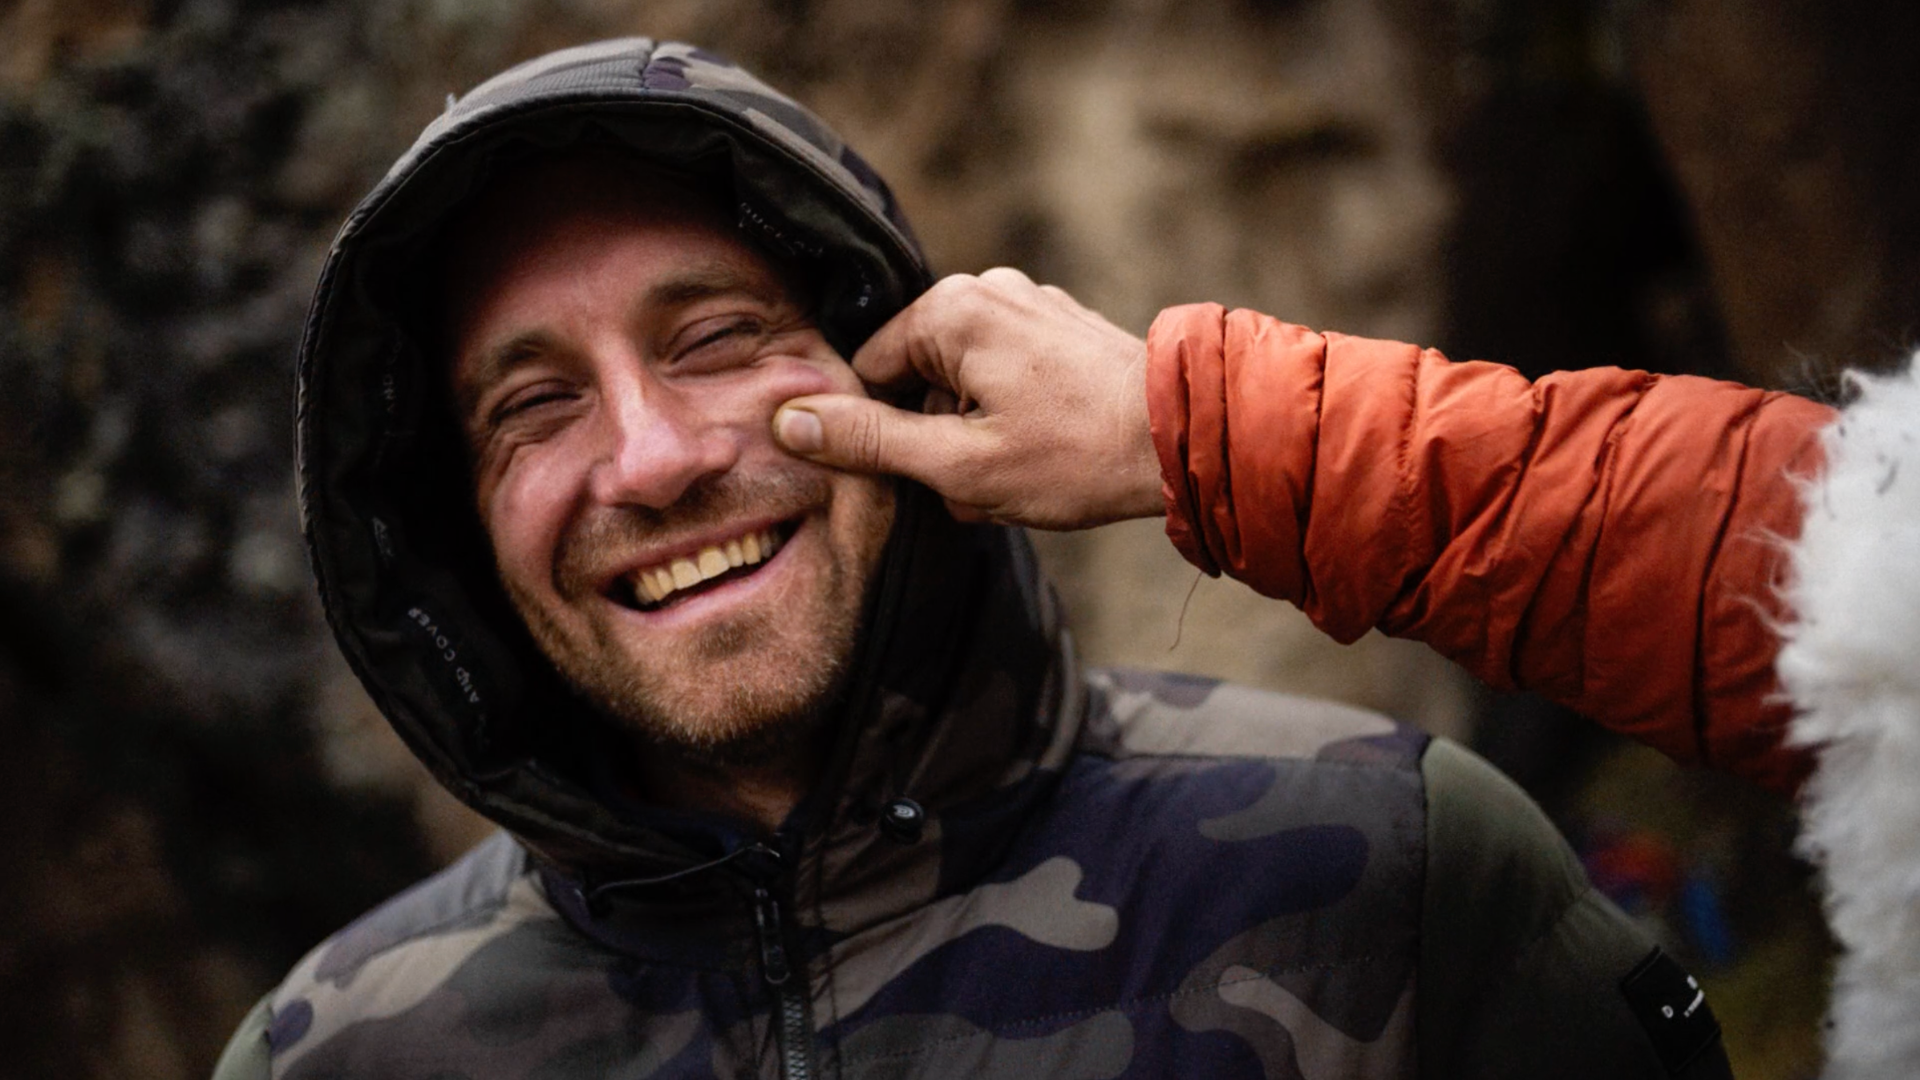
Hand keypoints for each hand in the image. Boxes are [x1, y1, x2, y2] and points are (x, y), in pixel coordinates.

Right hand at [772, 268, 1164, 529]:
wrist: (1189, 438)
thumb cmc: (1076, 455)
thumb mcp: (959, 464)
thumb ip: (870, 440)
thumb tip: (791, 422)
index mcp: (950, 310)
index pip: (869, 375)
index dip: (889, 436)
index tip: (934, 474)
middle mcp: (988, 289)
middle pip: (919, 381)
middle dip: (942, 442)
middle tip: (986, 484)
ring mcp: (1030, 304)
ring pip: (965, 387)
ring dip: (978, 440)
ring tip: (1022, 477)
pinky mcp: (1061, 329)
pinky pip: (1007, 378)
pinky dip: (1014, 421)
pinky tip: (1047, 454)